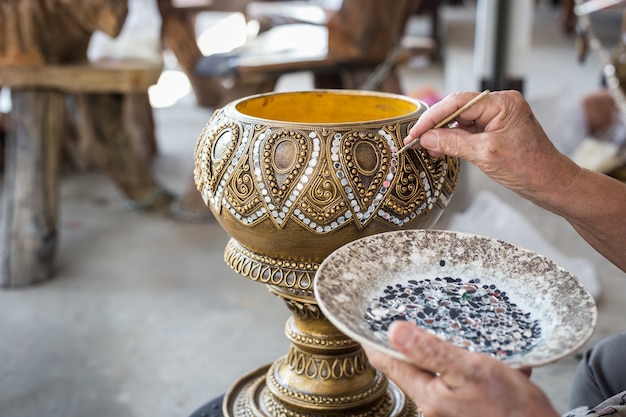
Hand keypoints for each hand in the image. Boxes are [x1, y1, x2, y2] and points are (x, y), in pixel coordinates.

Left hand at [364, 321, 559, 416]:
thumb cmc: (512, 409)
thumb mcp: (471, 370)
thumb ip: (431, 352)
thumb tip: (394, 332)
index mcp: (428, 394)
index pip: (389, 363)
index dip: (375, 342)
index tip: (365, 324)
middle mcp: (434, 405)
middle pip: (411, 367)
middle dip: (411, 344)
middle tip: (406, 318)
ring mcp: (450, 410)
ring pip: (438, 372)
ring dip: (445, 353)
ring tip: (456, 335)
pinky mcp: (468, 410)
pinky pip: (460, 381)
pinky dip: (470, 366)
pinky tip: (490, 360)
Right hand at [405, 90, 579, 205]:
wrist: (550, 184)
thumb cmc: (527, 167)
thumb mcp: (484, 154)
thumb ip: (453, 142)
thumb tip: (426, 138)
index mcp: (502, 103)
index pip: (458, 103)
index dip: (433, 117)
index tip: (415, 131)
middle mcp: (500, 105)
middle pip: (458, 109)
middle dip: (436, 125)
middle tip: (415, 139)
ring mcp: (498, 117)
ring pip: (461, 120)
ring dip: (443, 134)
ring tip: (426, 147)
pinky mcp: (496, 130)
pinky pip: (469, 130)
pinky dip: (454, 139)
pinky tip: (441, 149)